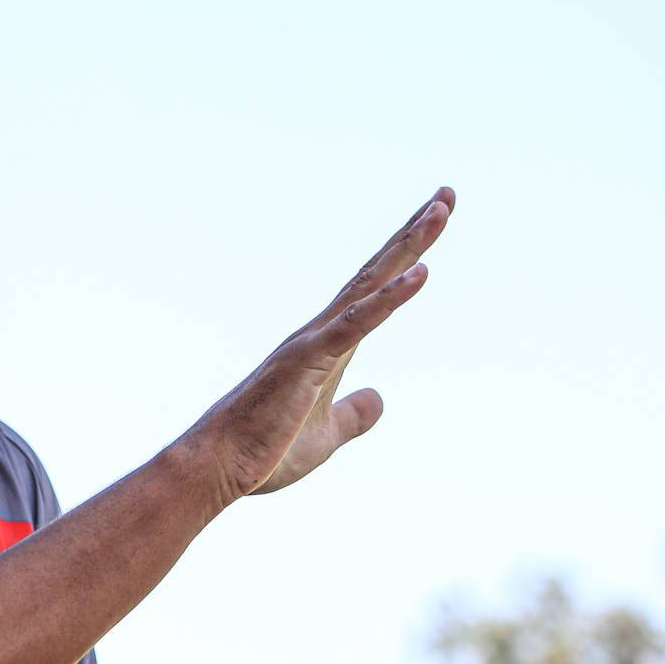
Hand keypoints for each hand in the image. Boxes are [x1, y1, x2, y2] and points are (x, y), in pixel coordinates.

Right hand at [189, 187, 454, 500]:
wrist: (218, 467)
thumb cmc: (261, 452)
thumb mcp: (326, 437)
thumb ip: (353, 415)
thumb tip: (379, 397)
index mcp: (328, 348)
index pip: (374, 293)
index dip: (406, 259)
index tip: (432, 223)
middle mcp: (321, 333)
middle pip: (376, 274)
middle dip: (414, 235)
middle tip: (447, 196)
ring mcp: (314, 342)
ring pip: (370, 285)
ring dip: (408, 247)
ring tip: (441, 210)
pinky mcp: (309, 360)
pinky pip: (358, 322)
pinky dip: (391, 297)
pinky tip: (421, 273)